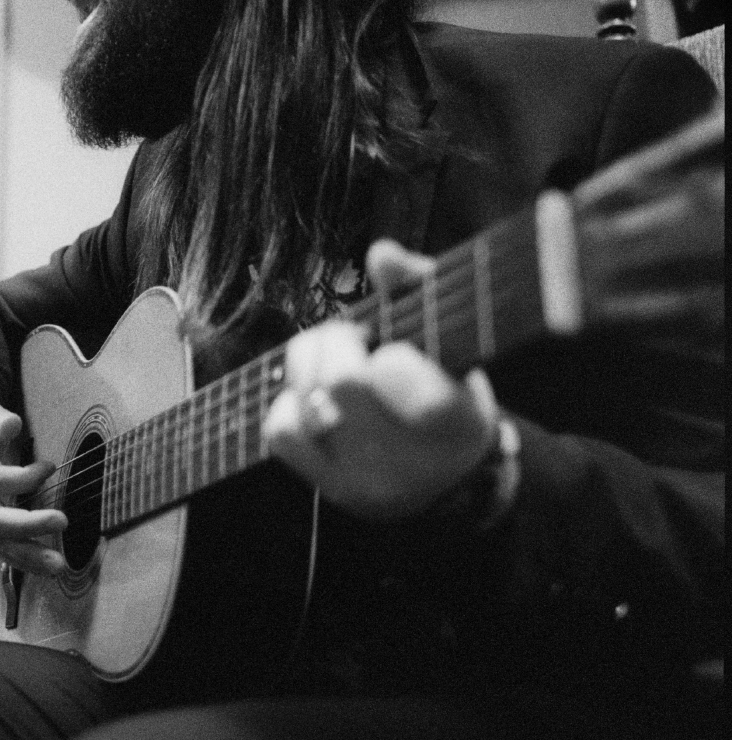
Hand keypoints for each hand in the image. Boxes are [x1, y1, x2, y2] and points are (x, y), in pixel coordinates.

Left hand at [263, 239, 500, 521]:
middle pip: (345, 383)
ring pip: (307, 402)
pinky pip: (280, 430)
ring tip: (331, 357)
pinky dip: (289, 400)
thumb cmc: (449, 385)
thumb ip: (422, 287)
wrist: (448, 475)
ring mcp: (366, 480)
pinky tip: (313, 394)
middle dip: (338, 341)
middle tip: (352, 336)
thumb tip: (380, 253)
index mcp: (459, 423)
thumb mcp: (454, 339)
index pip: (425, 399)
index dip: (395, 361)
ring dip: (308, 364)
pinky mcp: (328, 486)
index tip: (392, 349)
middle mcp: (414, 462)